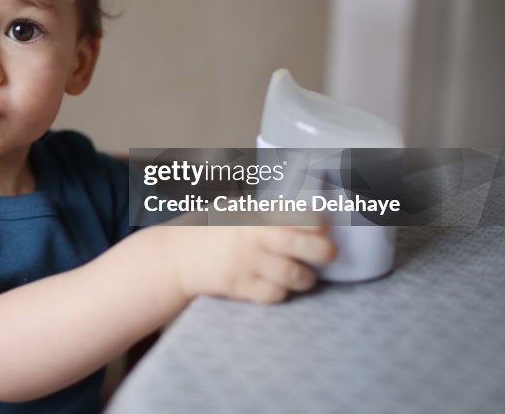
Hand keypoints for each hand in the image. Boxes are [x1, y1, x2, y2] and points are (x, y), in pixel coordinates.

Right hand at [165, 224, 336, 304]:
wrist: (176, 254)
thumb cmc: (210, 229)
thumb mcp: (236, 210)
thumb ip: (268, 213)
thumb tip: (311, 217)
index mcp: (256, 212)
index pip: (301, 215)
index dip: (319, 221)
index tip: (323, 225)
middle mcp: (254, 236)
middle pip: (306, 246)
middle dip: (325, 251)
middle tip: (328, 254)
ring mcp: (247, 262)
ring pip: (295, 275)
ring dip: (306, 277)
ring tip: (304, 275)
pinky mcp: (240, 285)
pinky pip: (275, 294)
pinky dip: (281, 292)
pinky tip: (278, 285)